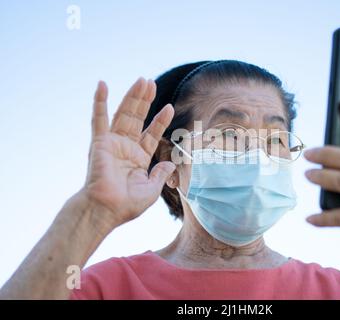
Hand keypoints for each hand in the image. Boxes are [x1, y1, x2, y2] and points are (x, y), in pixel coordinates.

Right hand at [81, 78, 174, 230]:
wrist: (106, 210)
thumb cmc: (127, 205)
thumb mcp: (151, 190)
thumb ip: (161, 174)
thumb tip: (170, 163)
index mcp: (138, 159)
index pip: (151, 134)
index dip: (160, 121)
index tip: (169, 107)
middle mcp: (125, 148)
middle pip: (137, 118)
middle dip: (144, 101)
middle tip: (150, 83)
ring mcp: (112, 143)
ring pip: (123, 114)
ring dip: (132, 97)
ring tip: (142, 81)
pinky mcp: (100, 142)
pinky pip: (98, 118)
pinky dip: (99, 101)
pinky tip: (102, 84)